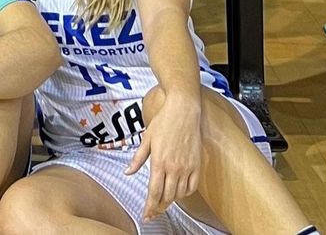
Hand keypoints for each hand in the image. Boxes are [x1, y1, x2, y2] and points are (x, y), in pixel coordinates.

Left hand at [126, 94, 203, 219]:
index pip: (154, 192)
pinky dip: (185, 193)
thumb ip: (138, 159)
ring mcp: (187, 167)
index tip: (146, 216)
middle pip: (167, 197)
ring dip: (171, 201)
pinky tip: (178, 192)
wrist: (184, 110)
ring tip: (163, 203)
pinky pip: (192, 187)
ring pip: (179, 194)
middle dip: (159, 207)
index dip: (149, 207)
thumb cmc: (163, 122)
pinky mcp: (197, 165)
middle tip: (152, 213)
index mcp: (159, 162)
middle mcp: (174, 168)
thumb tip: (128, 172)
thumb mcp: (146, 139)